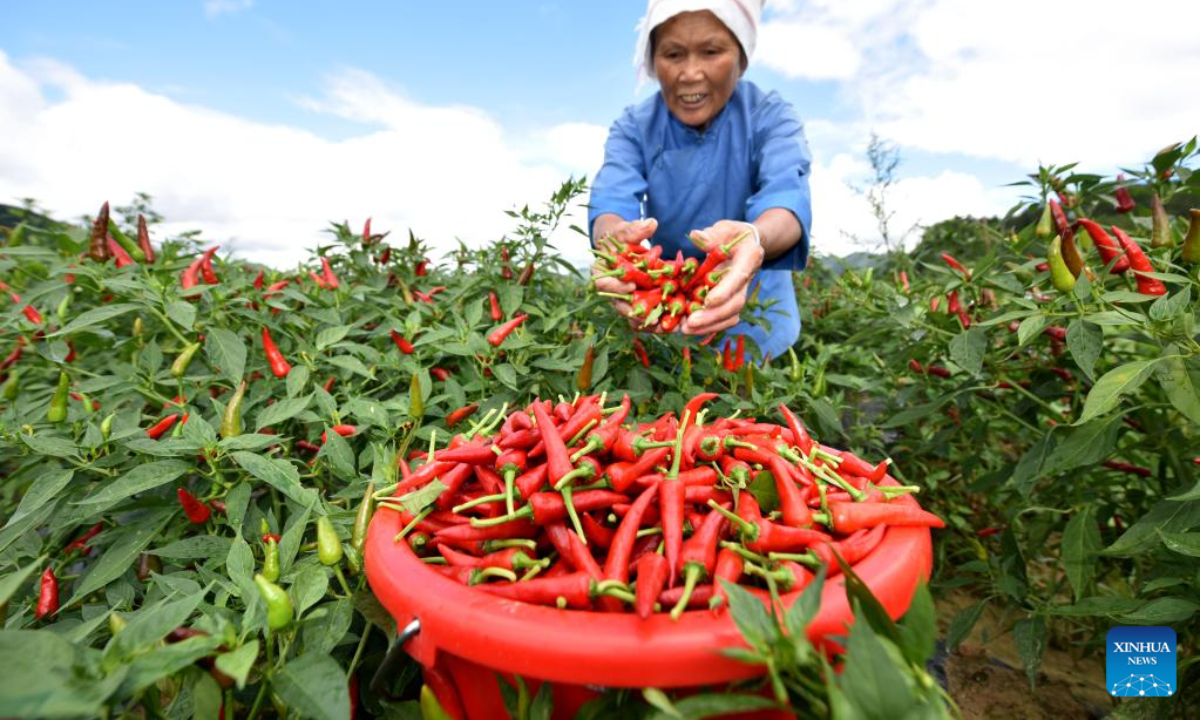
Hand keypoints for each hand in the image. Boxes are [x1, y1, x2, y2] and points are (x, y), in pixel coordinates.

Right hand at [591, 218, 657, 319]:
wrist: (624, 246)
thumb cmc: (622, 238)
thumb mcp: (626, 231)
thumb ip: (636, 230)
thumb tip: (652, 224)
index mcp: (602, 273)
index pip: (603, 284)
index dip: (615, 286)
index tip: (631, 285)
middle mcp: (611, 290)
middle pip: (618, 304)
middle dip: (632, 311)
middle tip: (647, 315)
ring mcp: (624, 298)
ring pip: (631, 314)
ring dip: (644, 321)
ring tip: (660, 325)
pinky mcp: (637, 302)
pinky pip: (644, 315)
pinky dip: (655, 320)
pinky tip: (669, 324)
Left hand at [681, 220, 763, 335]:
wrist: (745, 245)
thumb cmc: (733, 235)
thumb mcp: (725, 228)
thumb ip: (712, 234)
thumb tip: (696, 236)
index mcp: (749, 259)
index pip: (739, 278)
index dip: (724, 291)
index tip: (707, 301)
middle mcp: (747, 280)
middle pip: (735, 304)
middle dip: (713, 316)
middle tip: (690, 323)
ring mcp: (739, 294)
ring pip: (729, 316)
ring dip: (708, 326)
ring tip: (685, 330)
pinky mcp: (730, 302)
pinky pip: (721, 319)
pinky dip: (706, 326)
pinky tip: (686, 328)